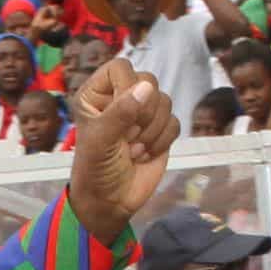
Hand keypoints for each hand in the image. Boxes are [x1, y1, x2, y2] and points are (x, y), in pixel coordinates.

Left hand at [65, 59, 179, 238]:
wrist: (110, 201)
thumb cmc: (95, 168)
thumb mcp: (101, 139)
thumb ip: (121, 112)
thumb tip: (146, 88)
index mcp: (97, 93)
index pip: (121, 68)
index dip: (126, 87)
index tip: (120, 114)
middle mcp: (120, 98)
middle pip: (148, 81)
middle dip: (142, 114)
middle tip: (127, 136)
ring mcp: (143, 114)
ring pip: (165, 102)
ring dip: (151, 131)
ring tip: (132, 149)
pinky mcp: (161, 131)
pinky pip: (175, 123)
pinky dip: (162, 141)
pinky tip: (145, 155)